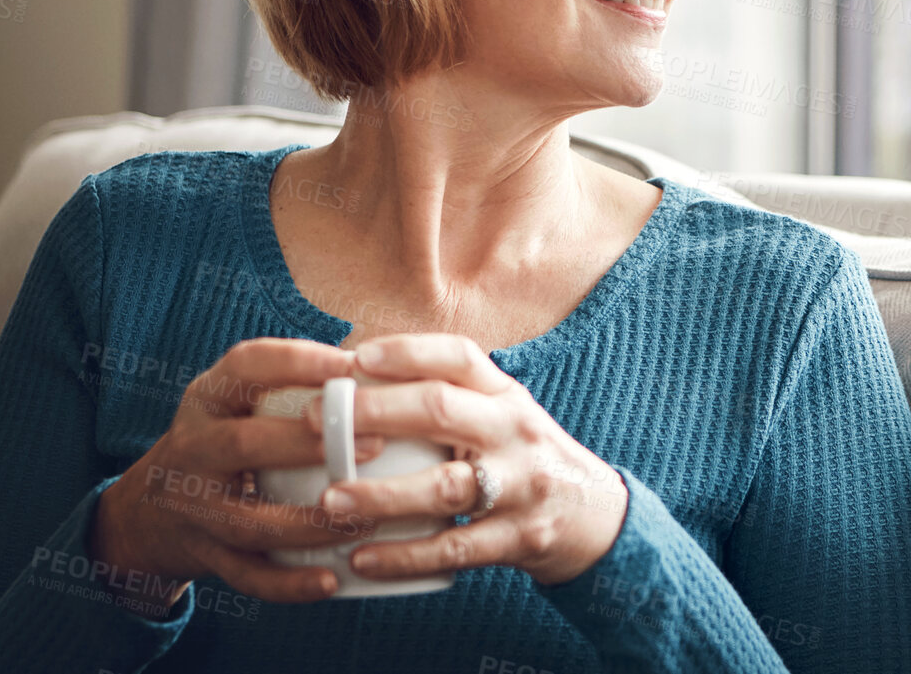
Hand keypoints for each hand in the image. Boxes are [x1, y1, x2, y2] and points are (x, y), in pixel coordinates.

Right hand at [90, 338, 392, 612]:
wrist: (146, 512)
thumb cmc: (221, 441)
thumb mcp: (234, 400)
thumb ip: (289, 383)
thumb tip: (381, 365)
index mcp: (208, 400)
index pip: (246, 367)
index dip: (298, 363)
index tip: (352, 365)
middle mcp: (193, 449)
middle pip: (244, 445)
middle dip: (308, 445)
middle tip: (377, 442)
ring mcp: (195, 507)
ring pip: (250, 522)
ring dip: (311, 524)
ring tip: (368, 518)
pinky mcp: (205, 555)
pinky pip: (247, 575)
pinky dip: (289, 584)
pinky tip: (331, 580)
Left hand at [305, 332, 628, 586]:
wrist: (595, 519)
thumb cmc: (523, 461)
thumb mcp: (502, 417)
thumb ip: (452, 399)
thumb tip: (358, 378)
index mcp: (507, 396)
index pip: (459, 357)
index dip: (407, 352)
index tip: (355, 357)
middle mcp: (516, 431)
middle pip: (441, 409)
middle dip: (375, 412)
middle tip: (315, 422)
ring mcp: (520, 485)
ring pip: (444, 486)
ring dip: (382, 493)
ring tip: (330, 499)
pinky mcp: (518, 538)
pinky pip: (454, 547)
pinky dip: (404, 555)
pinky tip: (362, 558)